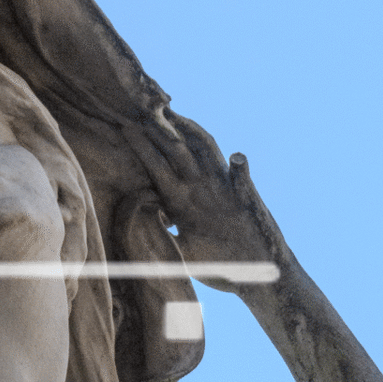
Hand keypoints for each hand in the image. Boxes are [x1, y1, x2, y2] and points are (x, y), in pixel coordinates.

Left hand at [120, 111, 284, 289]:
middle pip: (181, 152)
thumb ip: (162, 236)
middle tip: (147, 105)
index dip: (145, 149)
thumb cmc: (219, 266)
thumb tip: (140, 223)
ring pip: (210, 156)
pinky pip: (244, 183)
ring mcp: (226, 192)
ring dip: (197, 136)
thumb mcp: (182, 254)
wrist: (256, 277)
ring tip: (184, 118)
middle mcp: (203, 190)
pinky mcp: (249, 203)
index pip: (159, 169)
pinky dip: (240, 171)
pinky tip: (235, 158)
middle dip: (164, 130)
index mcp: (183, 202)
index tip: (126, 128)